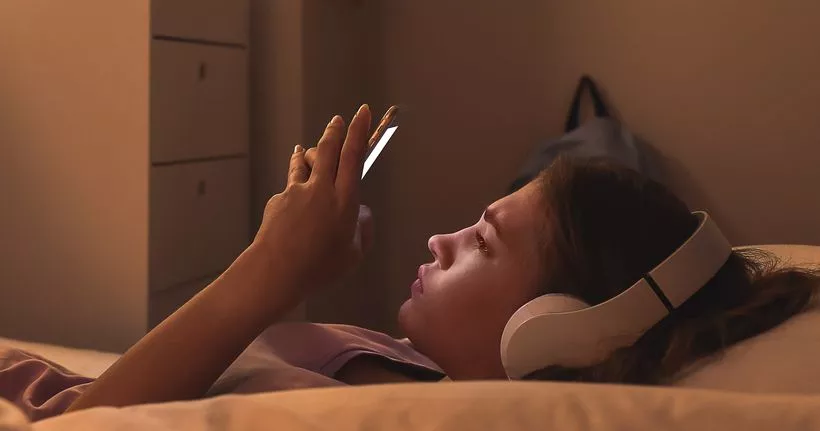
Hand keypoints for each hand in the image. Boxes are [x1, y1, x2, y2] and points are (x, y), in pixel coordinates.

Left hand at [251, 104, 372, 305]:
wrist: (276, 271)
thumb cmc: (320, 268)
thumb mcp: (354, 254)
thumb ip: (362, 230)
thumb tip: (362, 212)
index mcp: (344, 200)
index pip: (353, 156)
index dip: (359, 131)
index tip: (362, 113)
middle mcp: (321, 189)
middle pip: (328, 149)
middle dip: (335, 131)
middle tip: (339, 120)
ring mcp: (296, 192)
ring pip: (306, 162)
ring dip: (310, 152)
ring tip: (306, 149)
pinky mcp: (278, 200)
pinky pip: (291, 184)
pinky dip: (295, 181)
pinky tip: (293, 190)